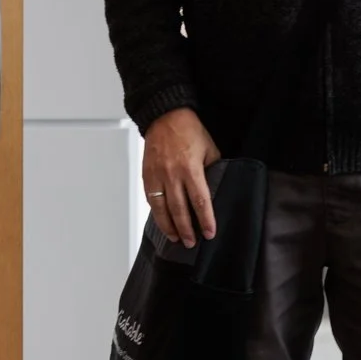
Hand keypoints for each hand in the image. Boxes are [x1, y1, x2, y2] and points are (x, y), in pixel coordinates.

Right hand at [141, 107, 221, 248]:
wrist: (165, 116)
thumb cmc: (189, 131)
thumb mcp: (210, 149)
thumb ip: (212, 170)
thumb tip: (214, 189)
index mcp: (191, 169)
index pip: (200, 201)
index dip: (205, 220)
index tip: (209, 233)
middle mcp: (172, 174)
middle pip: (179, 210)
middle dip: (186, 230)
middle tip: (191, 243)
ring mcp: (157, 176)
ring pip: (161, 209)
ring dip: (169, 226)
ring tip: (176, 238)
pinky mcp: (146, 175)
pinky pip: (151, 199)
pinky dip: (157, 213)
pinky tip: (163, 221)